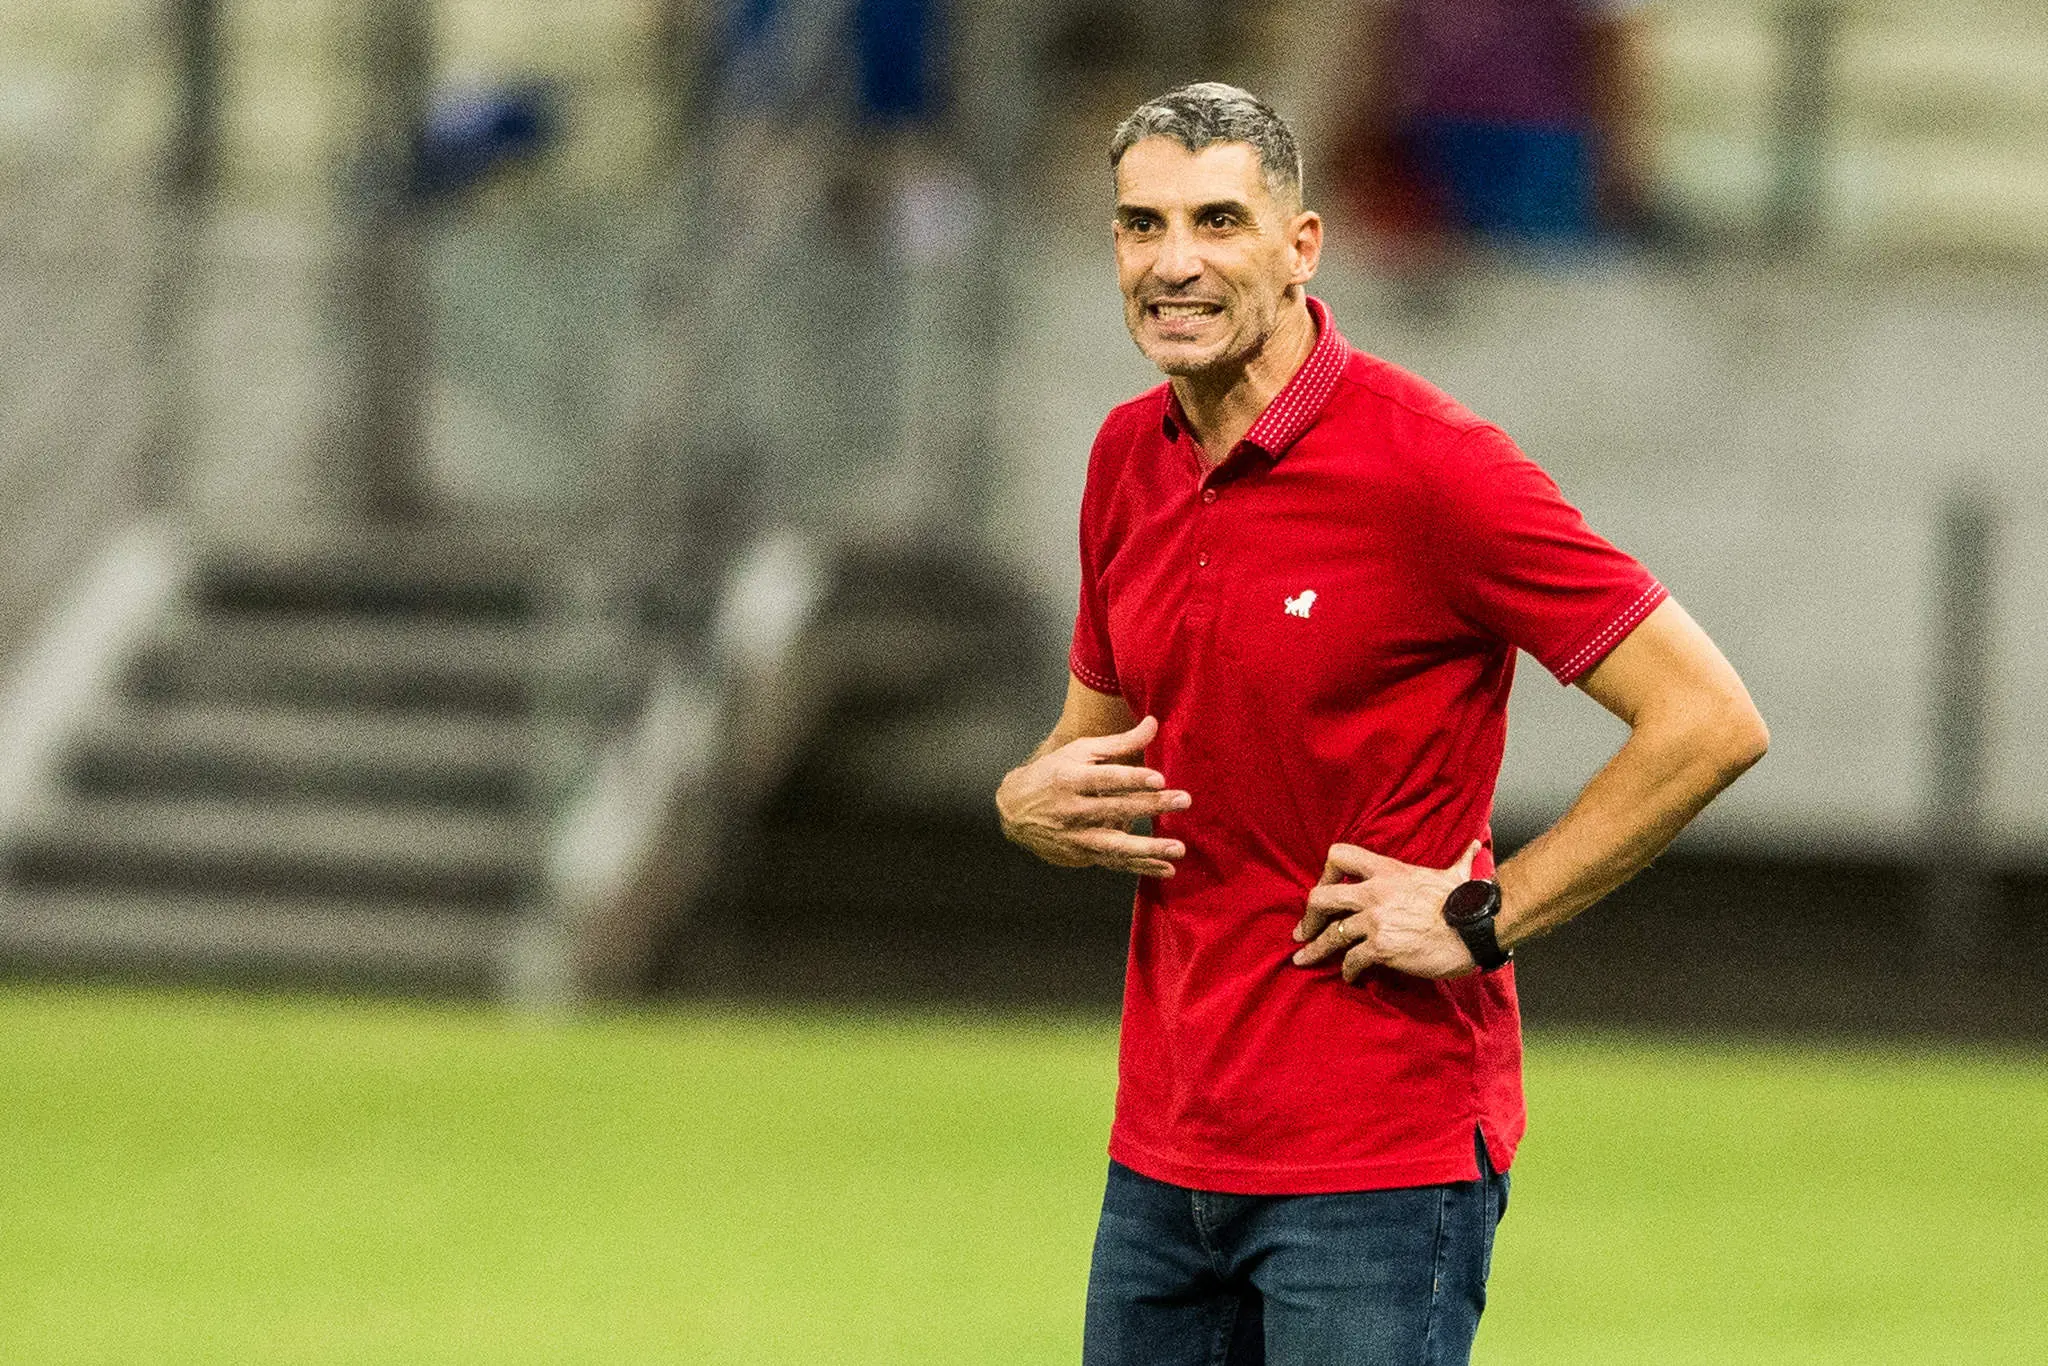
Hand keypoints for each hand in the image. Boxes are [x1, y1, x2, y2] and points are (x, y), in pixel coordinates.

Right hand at [996, 715, 1189, 877]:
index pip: (1104, 778)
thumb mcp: (1080, 752)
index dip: (1131, 778)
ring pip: (1115, 844)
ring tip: (1177, 847)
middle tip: (1183, 800)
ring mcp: (1075, 836)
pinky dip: (1141, 867)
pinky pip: (1115, 863)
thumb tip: (1154, 723)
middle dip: (1151, 806)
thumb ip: (1119, 742)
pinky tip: (1166, 869)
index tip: (1159, 778)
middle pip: (1115, 808)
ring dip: (1148, 848)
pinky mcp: (1081, 855)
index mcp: (1070, 778)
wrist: (1013, 810)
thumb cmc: (1052, 774)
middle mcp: (1071, 810)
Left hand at [1291, 840, 1482, 980]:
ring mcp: (1376, 920)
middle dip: (1308, 917)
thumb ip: (1458, 860)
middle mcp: (1374, 892)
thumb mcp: (1455, 874)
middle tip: (1303, 931)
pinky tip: (1349, 976)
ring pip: (1331, 934)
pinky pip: (1352, 960)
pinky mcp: (1382, 947)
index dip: (1324, 874)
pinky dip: (1348, 970)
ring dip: (1315, 949)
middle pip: (1321, 897)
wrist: (1477, 928)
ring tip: (1305, 959)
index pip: (1339, 855)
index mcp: (1386, 871)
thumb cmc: (1466, 902)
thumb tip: (1473, 846)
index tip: (1324, 889)